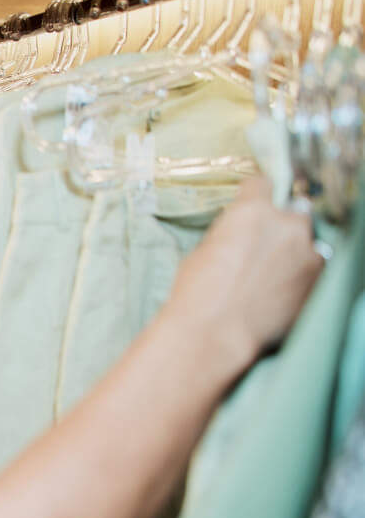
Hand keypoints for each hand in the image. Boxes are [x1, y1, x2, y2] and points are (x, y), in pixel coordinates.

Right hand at [166, 178, 323, 366]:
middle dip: (278, 227)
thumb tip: (237, 236)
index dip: (254, 196)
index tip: (252, 204)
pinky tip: (280, 291)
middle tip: (260, 249)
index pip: (261, 184)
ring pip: (306, 241)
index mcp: (252, 212)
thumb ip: (229, 234)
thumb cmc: (198, 295)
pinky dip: (301, 275)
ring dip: (293, 251)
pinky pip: (314, 268)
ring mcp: (308, 253)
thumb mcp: (202, 251)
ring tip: (271, 274)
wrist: (216, 333)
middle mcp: (287, 225)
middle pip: (291, 213)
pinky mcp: (319, 281)